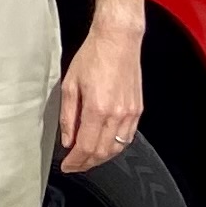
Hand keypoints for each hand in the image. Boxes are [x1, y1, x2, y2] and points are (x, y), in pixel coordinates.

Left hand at [59, 10, 144, 170]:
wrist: (118, 40)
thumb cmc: (93, 56)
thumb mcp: (70, 85)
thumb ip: (68, 116)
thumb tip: (68, 139)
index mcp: (98, 108)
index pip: (86, 147)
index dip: (75, 161)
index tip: (67, 166)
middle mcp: (117, 114)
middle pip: (102, 152)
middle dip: (87, 163)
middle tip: (75, 166)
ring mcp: (130, 113)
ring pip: (117, 147)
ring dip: (102, 157)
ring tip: (87, 159)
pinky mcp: (138, 109)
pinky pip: (128, 137)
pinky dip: (116, 146)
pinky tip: (106, 146)